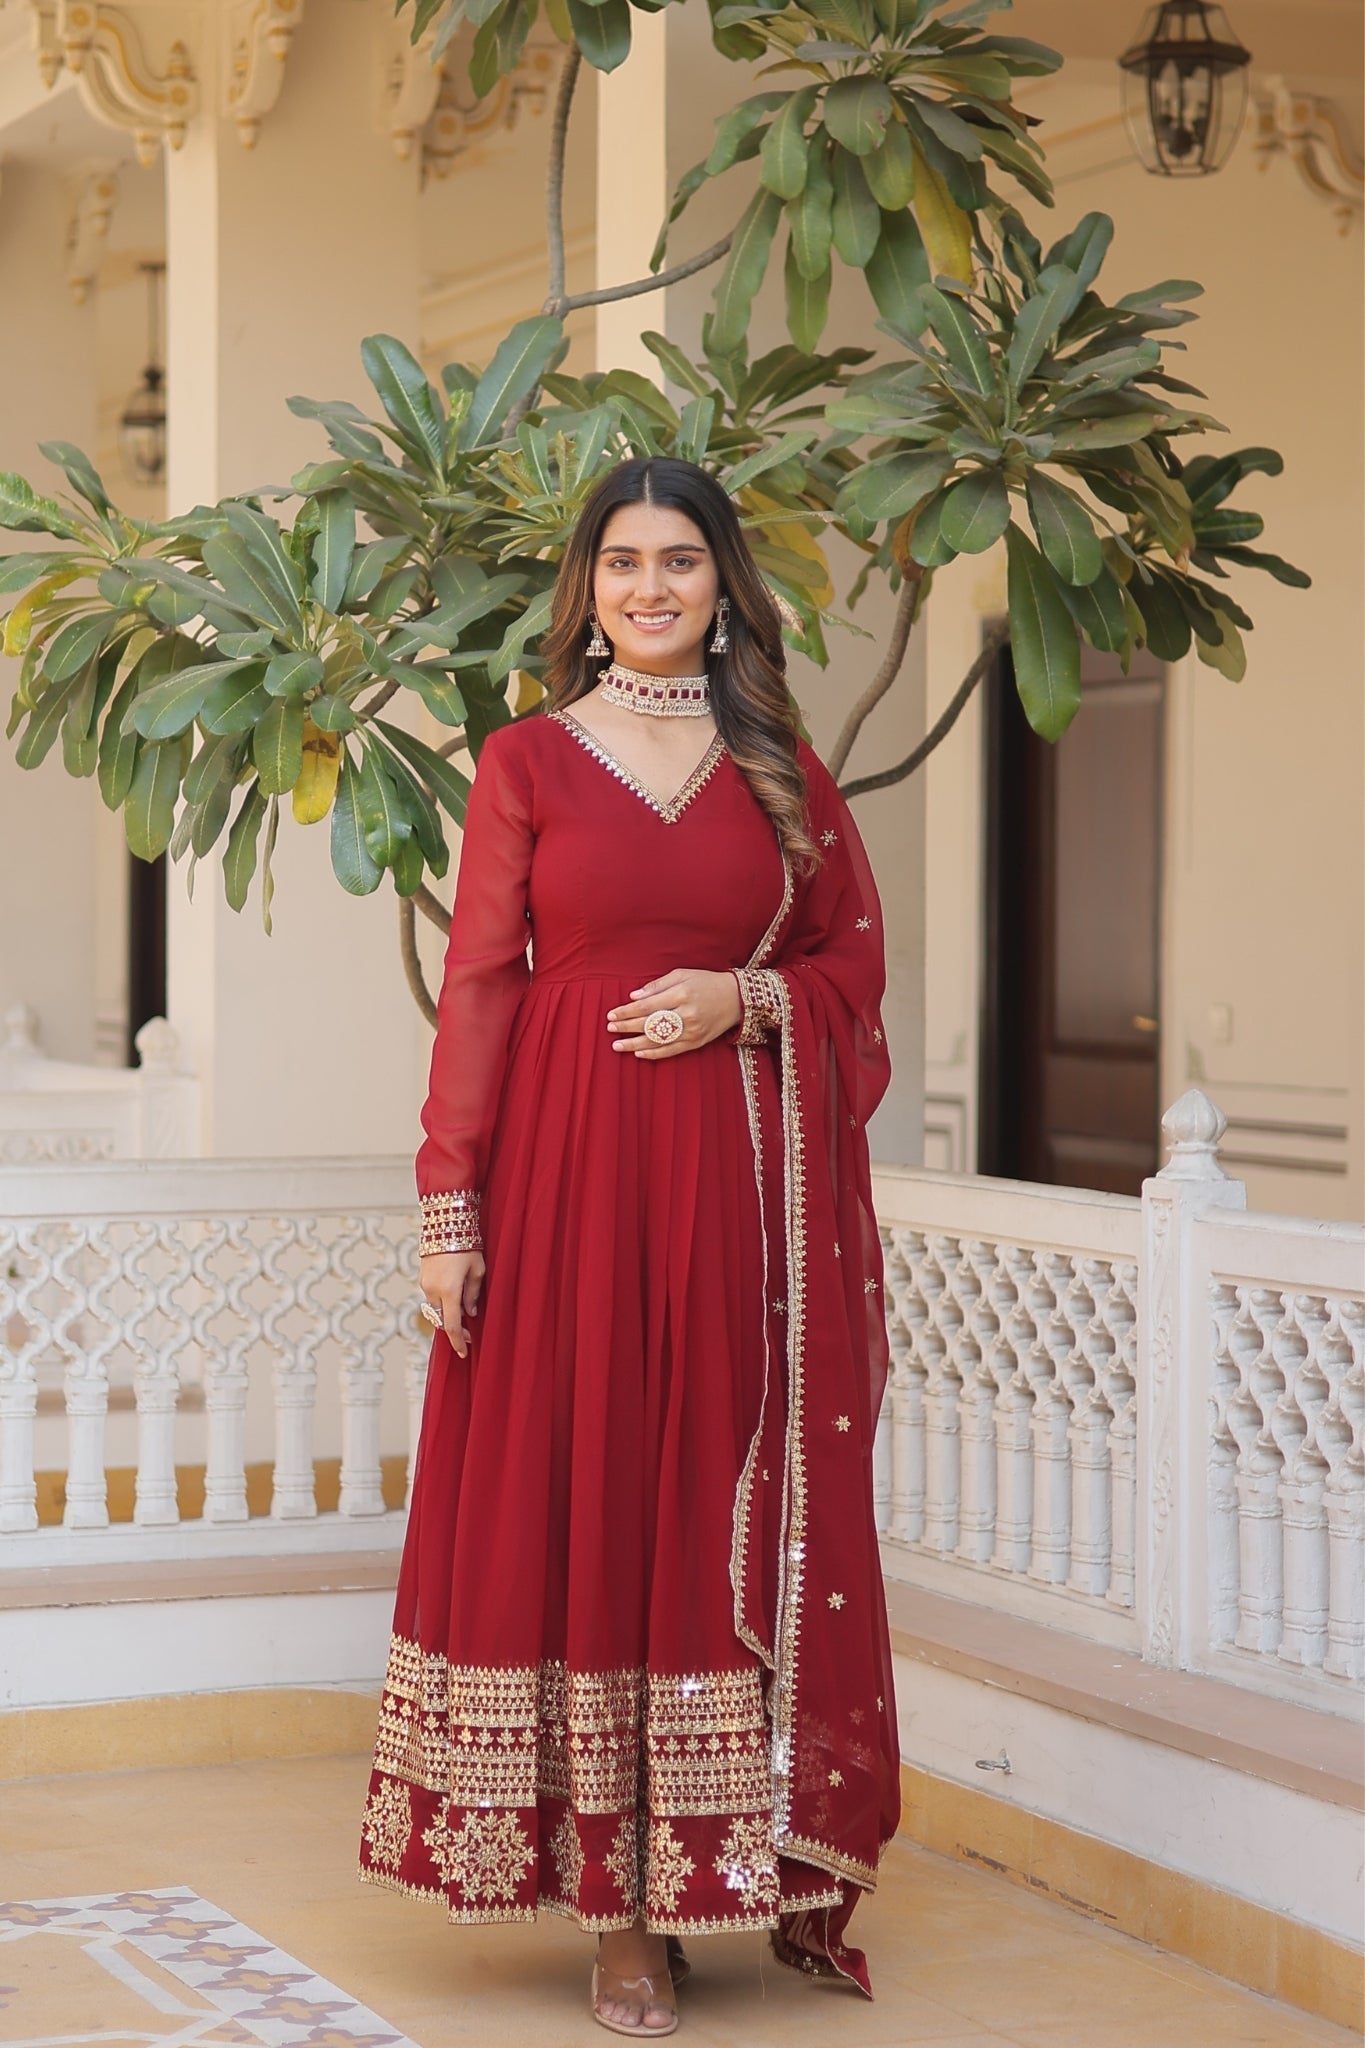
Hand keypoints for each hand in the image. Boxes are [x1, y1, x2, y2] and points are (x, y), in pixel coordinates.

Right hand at [419, 1249, 484, 1358]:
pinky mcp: (422, 1277)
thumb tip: (470, 1313)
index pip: (453, 1326)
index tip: (464, 1353)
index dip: (458, 1342)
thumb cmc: (468, 1246)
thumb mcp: (478, 1271)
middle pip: (442, 1320)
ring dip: (448, 1314)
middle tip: (469, 1332)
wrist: (446, 1224)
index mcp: (450, 1291)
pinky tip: (454, 1296)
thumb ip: (473, 1295)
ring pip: (435, 1309)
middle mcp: (433, 1291)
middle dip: (454, 1329)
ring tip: (464, 1311)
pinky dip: (442, 1302)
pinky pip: (432, 1297)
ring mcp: (425, 1284)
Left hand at [607, 969, 742, 1058]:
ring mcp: (692, 1031)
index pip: (647, 1006)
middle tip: (610, 1028)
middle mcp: (686, 1014)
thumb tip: (634, 996)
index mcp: (681, 994)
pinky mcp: (696, 1042)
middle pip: (650, 1024)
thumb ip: (658, 985)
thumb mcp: (683, 974)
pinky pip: (672, 1051)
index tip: (611, 1014)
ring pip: (658, 1041)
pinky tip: (639, 1054)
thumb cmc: (706, 982)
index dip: (626, 1011)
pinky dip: (654, 1054)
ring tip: (617, 1045)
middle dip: (627, 1027)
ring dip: (635, 1044)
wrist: (736, 998)